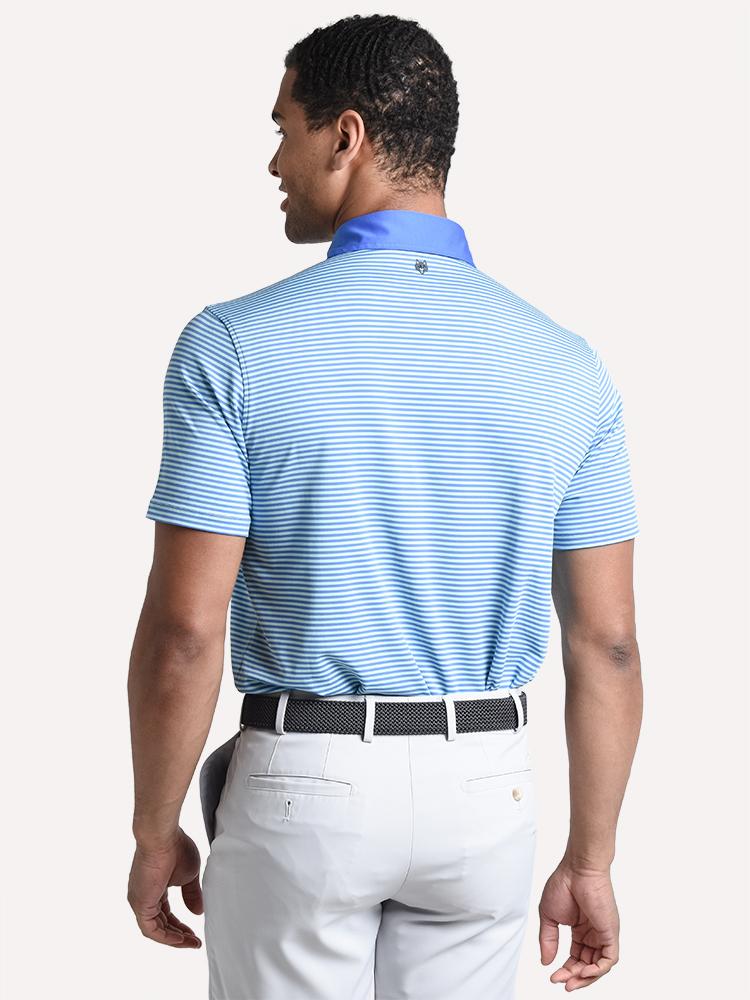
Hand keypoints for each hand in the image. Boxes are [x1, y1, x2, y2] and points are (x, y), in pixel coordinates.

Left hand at [127, 827, 203, 947]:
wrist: (163, 836)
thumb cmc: (175, 847)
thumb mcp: (189, 875)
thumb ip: (191, 894)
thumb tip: (197, 912)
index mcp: (153, 888)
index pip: (166, 913)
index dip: (180, 925)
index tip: (195, 932)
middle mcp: (143, 896)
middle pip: (160, 924)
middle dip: (178, 935)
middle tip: (194, 941)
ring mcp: (140, 901)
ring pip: (155, 930)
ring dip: (174, 939)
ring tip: (191, 942)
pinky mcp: (140, 904)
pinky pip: (151, 929)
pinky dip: (166, 937)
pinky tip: (180, 939)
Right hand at [538, 858, 619, 989]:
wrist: (577, 869)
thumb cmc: (563, 884)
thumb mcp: (549, 916)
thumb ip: (548, 939)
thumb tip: (546, 962)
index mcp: (580, 929)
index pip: (576, 957)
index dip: (565, 970)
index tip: (552, 976)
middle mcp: (593, 934)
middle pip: (587, 965)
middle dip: (574, 977)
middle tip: (560, 981)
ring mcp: (603, 934)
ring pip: (599, 966)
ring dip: (585, 977)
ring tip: (570, 981)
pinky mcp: (610, 932)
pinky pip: (610, 959)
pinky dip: (599, 970)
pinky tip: (585, 972)